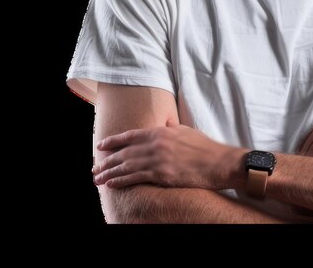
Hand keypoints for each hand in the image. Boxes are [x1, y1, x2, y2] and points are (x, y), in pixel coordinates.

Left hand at [92, 121, 244, 189]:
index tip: (101, 145)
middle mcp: (156, 144)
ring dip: (109, 172)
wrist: (217, 162)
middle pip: (124, 152)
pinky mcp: (161, 175)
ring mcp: (157, 160)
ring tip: (97, 177)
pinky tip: (111, 183)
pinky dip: (121, 180)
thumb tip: (159, 130)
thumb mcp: (184, 131)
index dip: (113, 141)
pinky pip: (135, 178)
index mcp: (161, 132)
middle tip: (95, 166)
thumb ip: (168, 131)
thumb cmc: (204, 147)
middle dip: (107, 160)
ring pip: (126, 166)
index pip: (130, 136)